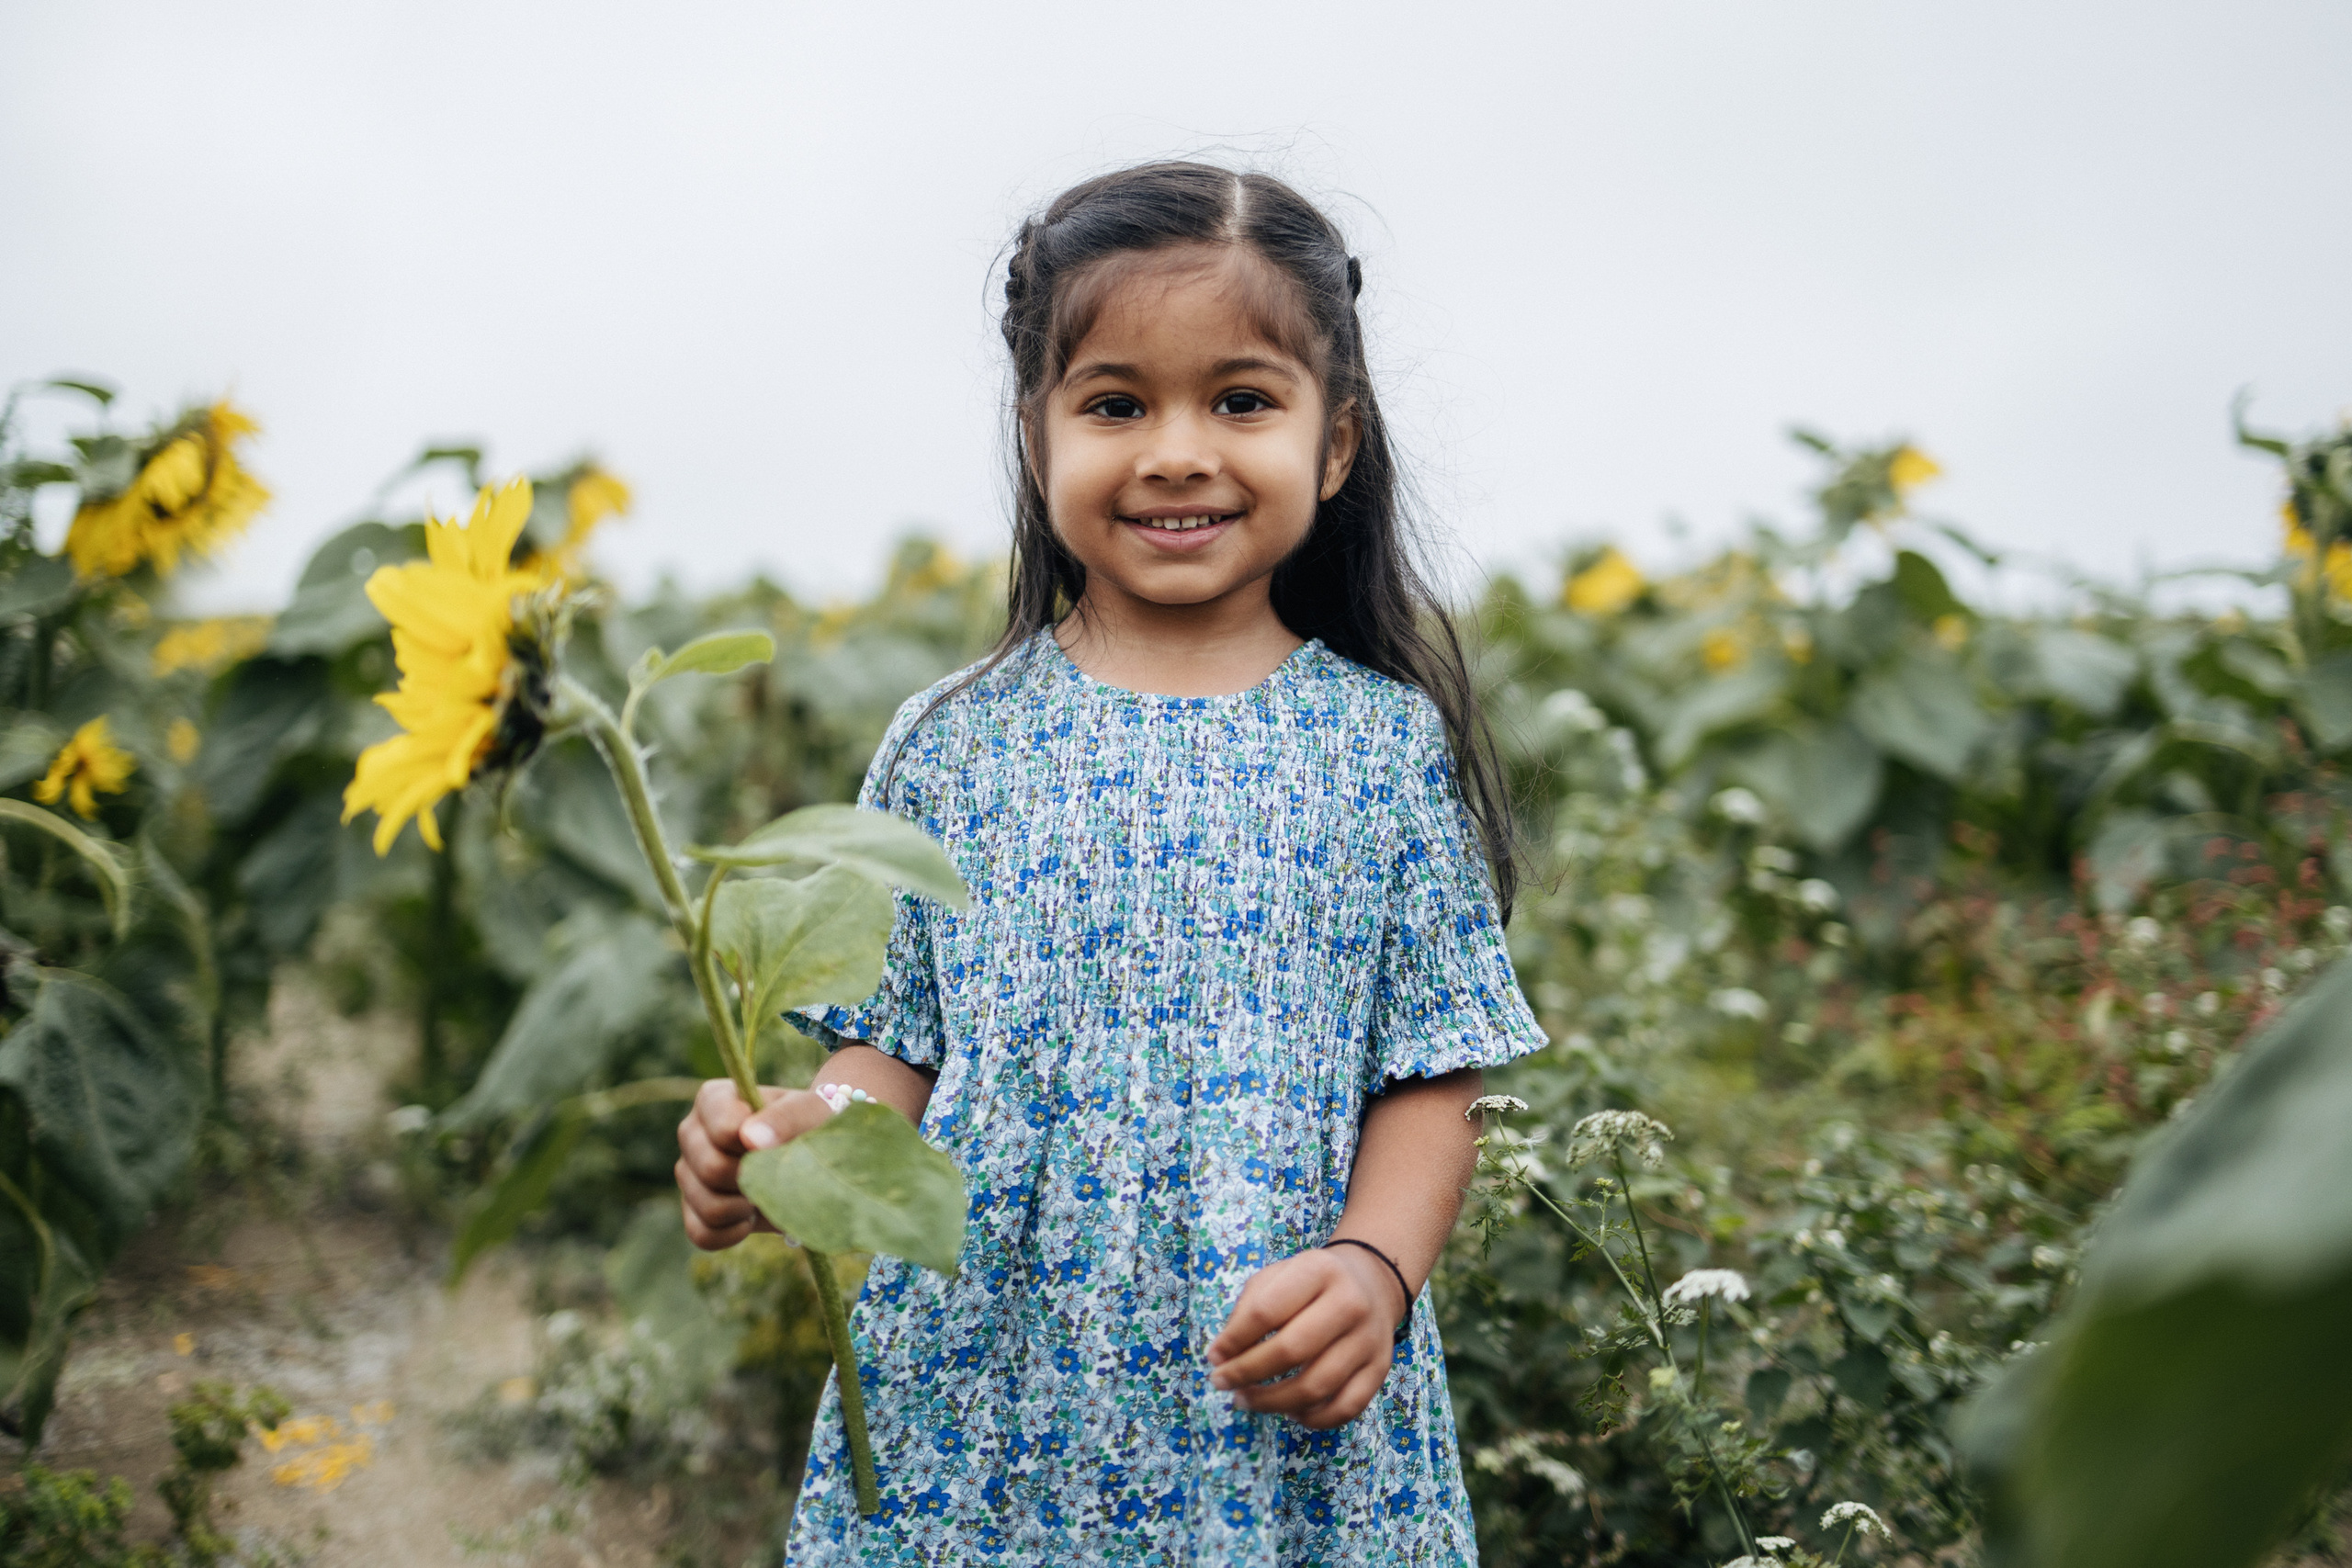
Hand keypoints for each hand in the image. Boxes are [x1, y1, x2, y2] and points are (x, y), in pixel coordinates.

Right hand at [674, 1078, 830, 1250]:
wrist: (815, 1155)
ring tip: (766, 1192)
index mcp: (713, 1100)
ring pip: (707, 1206)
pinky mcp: (691, 1207)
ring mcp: (688, 1171)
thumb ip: (786, 1118)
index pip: (723, 1130)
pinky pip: (702, 1234)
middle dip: (753, 1179)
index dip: (755, 1146)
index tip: (776, 1143)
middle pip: (712, 1169)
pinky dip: (734, 1232)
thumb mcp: (812, 1113)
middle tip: (776, 1172)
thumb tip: (750, 1138)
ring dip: (747, 1208)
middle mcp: (692, 1132)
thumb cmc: (813, 1125)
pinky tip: (752, 1216)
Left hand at [1205, 1246, 1404, 1427]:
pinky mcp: (1379, 1370)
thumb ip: (1248, 1309)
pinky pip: (1345, 1408)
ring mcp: (1368, 1340)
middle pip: (1291, 1351)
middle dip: (1247, 1373)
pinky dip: (1312, 1419)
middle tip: (1221, 1383)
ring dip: (1272, 1403)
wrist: (1372, 1282)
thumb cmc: (1310, 1284)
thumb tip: (1222, 1356)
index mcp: (1318, 1271)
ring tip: (1245, 1400)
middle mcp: (1350, 1303)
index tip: (1213, 1357)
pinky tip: (1289, 1411)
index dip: (1233, 1340)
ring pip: (1316, 1387)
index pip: (1266, 1311)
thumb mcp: (1278, 1277)